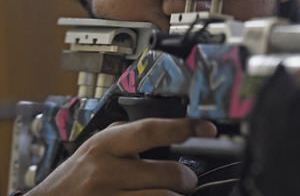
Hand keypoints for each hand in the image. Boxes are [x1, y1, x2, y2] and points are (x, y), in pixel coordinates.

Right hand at [28, 118, 215, 195]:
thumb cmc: (75, 177)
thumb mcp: (97, 148)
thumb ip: (128, 138)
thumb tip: (173, 131)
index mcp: (105, 146)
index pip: (150, 131)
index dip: (183, 127)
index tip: (208, 128)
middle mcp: (106, 173)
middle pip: (167, 174)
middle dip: (186, 178)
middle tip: (187, 180)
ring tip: (174, 193)